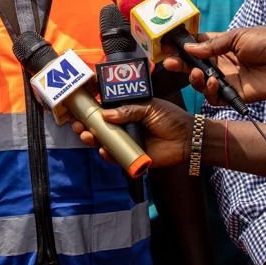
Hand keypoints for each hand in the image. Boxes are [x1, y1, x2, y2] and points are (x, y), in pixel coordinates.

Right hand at [70, 98, 193, 166]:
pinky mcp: (132, 157)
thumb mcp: (149, 107)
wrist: (188, 137)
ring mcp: (127, 142)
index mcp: (127, 111)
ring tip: (86, 135)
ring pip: (104, 142)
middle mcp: (125, 127)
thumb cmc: (171, 118)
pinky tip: (103, 150)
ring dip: (93, 139)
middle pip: (100, 127)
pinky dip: (108, 155)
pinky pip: (116, 158)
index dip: (91, 109)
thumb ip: (128, 110)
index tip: (80, 106)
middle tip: (77, 124)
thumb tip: (106, 114)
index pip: (105, 109)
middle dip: (86, 126)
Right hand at [161, 28, 265, 104]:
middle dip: (180, 64)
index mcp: (221, 45)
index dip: (182, 47)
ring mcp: (227, 80)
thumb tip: (188, 47)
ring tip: (196, 73)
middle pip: (194, 65)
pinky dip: (210, 92)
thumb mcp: (239, 36)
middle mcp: (221, 63)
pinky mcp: (234, 94)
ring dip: (194, 78)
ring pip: (201, 83)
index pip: (196, 46)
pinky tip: (214, 83)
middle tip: (170, 63)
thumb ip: (213, 45)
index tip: (168, 47)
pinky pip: (215, 98)